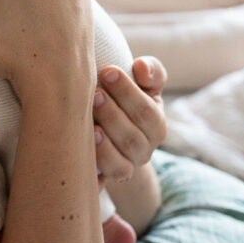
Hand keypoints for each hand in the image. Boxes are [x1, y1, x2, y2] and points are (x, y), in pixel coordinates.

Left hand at [93, 56, 167, 181]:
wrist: (110, 137)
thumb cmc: (125, 101)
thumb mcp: (142, 84)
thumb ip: (150, 71)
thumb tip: (141, 67)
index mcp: (156, 122)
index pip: (147, 109)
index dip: (127, 91)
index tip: (107, 71)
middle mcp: (147, 146)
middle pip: (134, 134)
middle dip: (113, 113)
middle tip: (94, 94)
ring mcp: (131, 163)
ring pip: (124, 155)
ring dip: (106, 137)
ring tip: (88, 120)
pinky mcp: (116, 175)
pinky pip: (113, 172)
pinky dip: (102, 157)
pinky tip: (87, 141)